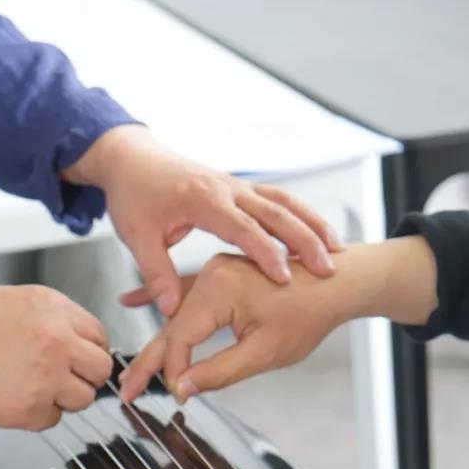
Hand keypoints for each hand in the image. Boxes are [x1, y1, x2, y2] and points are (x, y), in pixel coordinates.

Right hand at [0, 285, 112, 429]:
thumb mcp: (16, 300)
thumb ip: (53, 318)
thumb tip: (76, 339)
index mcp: (55, 310)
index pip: (99, 336)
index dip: (88, 350)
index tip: (79, 359)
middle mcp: (58, 341)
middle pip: (101, 369)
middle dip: (85, 376)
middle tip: (65, 379)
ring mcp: (47, 376)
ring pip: (83, 399)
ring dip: (64, 398)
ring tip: (36, 389)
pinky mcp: (30, 408)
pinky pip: (53, 419)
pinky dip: (38, 415)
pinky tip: (16, 399)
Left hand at [62, 125, 340, 315]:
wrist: (132, 158)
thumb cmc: (133, 195)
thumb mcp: (137, 237)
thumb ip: (157, 273)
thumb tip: (171, 309)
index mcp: (202, 199)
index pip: (242, 227)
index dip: (265, 253)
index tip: (284, 278)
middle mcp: (226, 188)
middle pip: (276, 211)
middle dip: (304, 240)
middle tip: (327, 268)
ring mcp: (237, 185)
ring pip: (285, 202)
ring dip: (312, 226)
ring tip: (337, 252)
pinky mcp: (241, 187)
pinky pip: (279, 199)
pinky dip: (303, 216)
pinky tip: (320, 236)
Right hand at [118, 239, 438, 401]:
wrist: (339, 279)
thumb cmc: (309, 314)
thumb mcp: (265, 351)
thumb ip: (220, 371)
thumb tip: (184, 388)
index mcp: (217, 289)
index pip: (179, 339)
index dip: (175, 372)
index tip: (177, 397)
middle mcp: (211, 275)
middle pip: (171, 327)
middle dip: (149, 362)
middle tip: (124, 391)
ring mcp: (215, 272)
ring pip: (177, 313)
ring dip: (156, 341)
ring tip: (130, 367)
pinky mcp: (223, 273)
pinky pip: (186, 291)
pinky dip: (163, 300)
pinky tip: (133, 299)